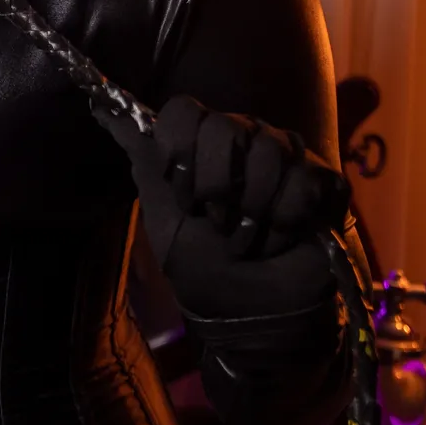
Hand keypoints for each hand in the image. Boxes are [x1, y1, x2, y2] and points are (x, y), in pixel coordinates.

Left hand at [94, 94, 350, 318]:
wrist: (251, 316)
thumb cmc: (205, 270)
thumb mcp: (165, 218)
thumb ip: (146, 160)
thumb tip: (101, 108)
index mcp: (203, 144)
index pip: (184, 110)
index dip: (179, 153)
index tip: (182, 195)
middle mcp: (246, 138)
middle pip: (225, 127)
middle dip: (215, 186)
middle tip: (217, 221)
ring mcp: (288, 156)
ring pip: (269, 153)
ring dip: (252, 213)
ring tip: (250, 238)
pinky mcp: (324, 181)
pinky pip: (303, 181)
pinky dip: (286, 223)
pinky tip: (282, 240)